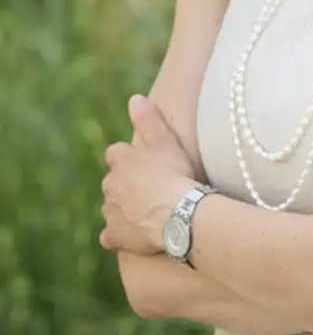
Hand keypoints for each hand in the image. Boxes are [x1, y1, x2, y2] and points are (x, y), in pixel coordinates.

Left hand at [98, 95, 198, 254]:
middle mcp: (110, 185)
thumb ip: (148, 120)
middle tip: (154, 190)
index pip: (117, 155)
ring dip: (126, 209)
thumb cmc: (176, 175)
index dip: (131, 160)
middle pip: (114, 183)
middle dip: (128, 186)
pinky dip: (120, 235)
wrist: (180, 214)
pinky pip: (112, 236)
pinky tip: (136, 236)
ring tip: (152, 213)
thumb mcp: (166, 141)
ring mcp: (110, 212)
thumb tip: (134, 98)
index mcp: (120, 162)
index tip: (148, 165)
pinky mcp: (114, 235)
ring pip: (113, 208)